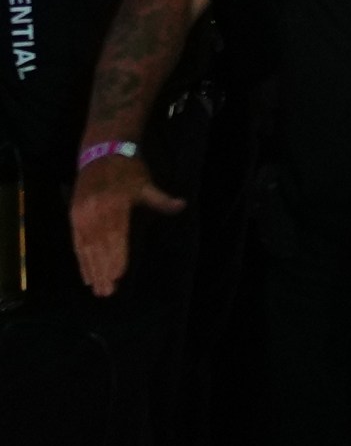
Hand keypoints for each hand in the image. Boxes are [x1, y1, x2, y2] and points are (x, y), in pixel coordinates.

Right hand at [70, 155, 187, 297]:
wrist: (101, 153)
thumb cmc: (129, 170)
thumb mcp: (146, 183)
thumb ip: (161, 199)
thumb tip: (182, 205)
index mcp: (115, 205)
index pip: (116, 235)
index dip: (117, 255)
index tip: (120, 275)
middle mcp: (95, 212)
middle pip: (99, 247)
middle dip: (104, 270)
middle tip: (108, 292)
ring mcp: (82, 216)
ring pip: (86, 248)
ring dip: (92, 270)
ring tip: (98, 290)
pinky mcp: (74, 217)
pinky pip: (76, 243)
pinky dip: (81, 261)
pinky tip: (86, 276)